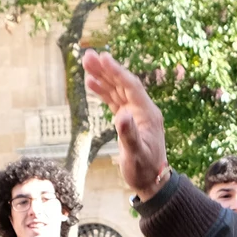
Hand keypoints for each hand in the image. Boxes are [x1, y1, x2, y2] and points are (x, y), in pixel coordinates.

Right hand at [80, 50, 168, 197]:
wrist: (151, 181)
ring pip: (117, 89)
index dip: (116, 71)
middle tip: (87, 55)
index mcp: (147, 113)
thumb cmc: (144, 169)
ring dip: (102, 76)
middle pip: (122, 83)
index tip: (103, 57)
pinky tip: (91, 82)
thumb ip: (128, 134)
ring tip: (85, 63)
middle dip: (106, 69)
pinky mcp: (128, 119)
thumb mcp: (135, 154)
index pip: (131, 86)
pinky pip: (114, 100)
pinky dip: (103, 91)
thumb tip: (121, 115)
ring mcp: (135, 114)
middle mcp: (142, 110)